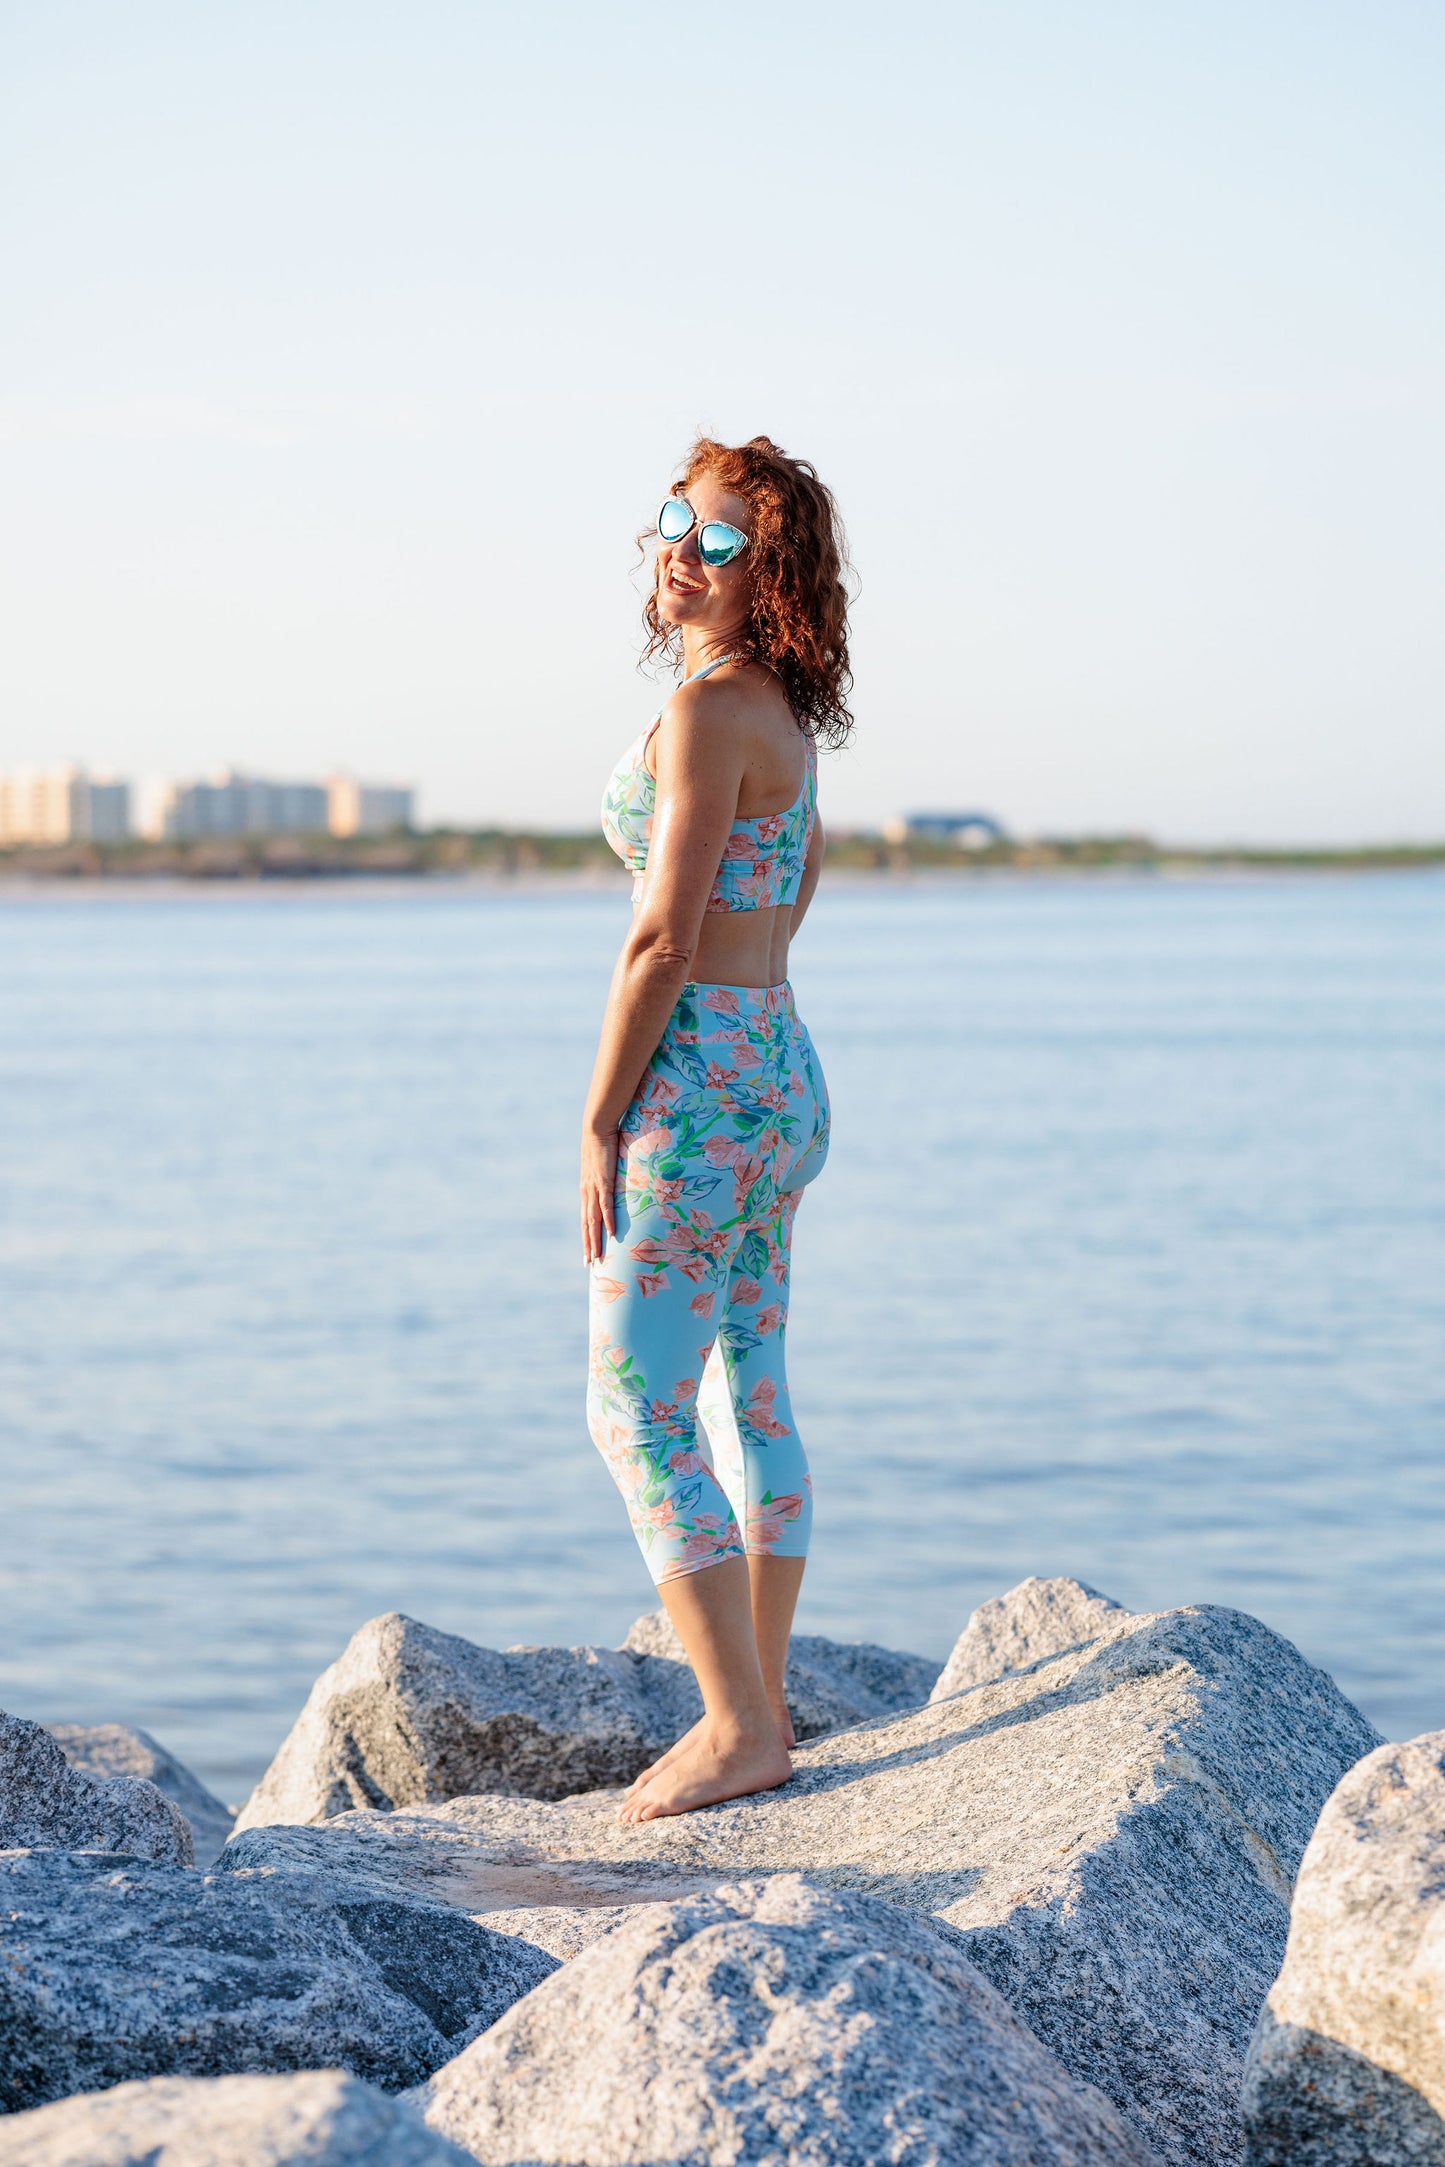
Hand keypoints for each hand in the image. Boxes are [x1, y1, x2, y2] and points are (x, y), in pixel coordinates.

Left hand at [581, 1123, 618, 1266]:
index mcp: (586, 1190)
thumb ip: (606, 1178)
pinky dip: (608, 1220)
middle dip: (588, 1246)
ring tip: (598, 1257)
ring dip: (595, 1240)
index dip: (586, 1237)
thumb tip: (614, 1184)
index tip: (587, 1254)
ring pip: (594, 1220)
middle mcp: (587, 1192)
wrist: (597, 1128)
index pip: (585, 1219)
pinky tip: (612, 1234)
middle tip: (590, 1265)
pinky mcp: (604, 1181)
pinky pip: (606, 1205)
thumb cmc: (602, 1144)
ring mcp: (594, 1188)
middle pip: (586, 1225)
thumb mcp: (602, 1166)